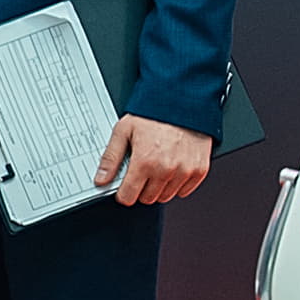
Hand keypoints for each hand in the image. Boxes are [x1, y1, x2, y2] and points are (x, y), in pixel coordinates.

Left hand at [95, 114, 212, 206]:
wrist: (184, 100)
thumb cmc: (154, 113)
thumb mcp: (124, 130)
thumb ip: (111, 158)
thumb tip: (101, 179)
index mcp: (145, 162)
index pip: (128, 197)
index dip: (123, 192)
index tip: (124, 185)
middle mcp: (165, 170)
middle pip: (147, 199)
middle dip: (140, 189)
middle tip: (141, 170)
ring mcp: (184, 172)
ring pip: (165, 197)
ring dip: (158, 187)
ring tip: (157, 166)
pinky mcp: (199, 170)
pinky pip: (184, 191)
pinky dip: (177, 184)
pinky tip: (172, 168)